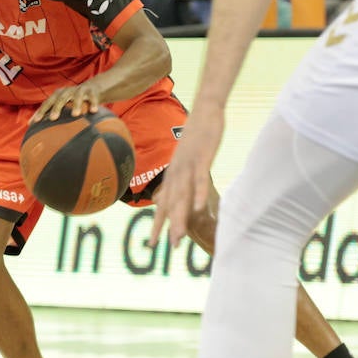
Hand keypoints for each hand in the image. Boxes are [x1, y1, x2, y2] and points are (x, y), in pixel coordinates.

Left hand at [31, 81, 108, 123]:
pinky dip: (93, 103)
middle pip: (60, 99)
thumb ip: (52, 116)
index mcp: (57, 95)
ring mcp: (79, 91)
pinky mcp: (91, 91)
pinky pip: (92, 97)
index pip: (47, 103)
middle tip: (52, 118)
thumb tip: (37, 132)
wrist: (92, 89)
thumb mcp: (63, 106)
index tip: (35, 122)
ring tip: (75, 115)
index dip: (40, 112)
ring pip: (77, 96)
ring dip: (76, 104)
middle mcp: (67, 92)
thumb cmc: (73, 102)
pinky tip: (93, 111)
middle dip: (56, 108)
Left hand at [150, 105, 223, 249]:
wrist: (205, 110)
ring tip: (178, 238)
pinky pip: (199, 179)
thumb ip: (182, 175)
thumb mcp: (187, 158)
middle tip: (165, 247)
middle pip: (171, 204)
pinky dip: (198, 194)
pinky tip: (199, 209)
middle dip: (167, 226)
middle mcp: (176, 172)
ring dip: (180, 217)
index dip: (157, 223)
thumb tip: (178, 189)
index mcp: (173, 174)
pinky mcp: (202, 158)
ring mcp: (188, 166)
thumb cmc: (198, 135)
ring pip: (182, 195)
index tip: (152, 243)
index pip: (163, 203)